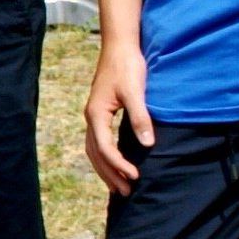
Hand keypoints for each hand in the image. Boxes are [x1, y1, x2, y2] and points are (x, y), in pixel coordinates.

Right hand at [84, 42, 153, 195]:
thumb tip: (147, 144)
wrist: (119, 45)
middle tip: (126, 192)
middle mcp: (91, 117)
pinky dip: (105, 156)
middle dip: (109, 174)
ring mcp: (94, 114)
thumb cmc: (127, 66)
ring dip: (106, 168)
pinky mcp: (101, 111)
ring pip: (94, 149)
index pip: (104, 148)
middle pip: (95, 154)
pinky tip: (116, 162)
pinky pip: (98, 141)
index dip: (119, 165)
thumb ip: (140, 118)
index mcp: (97, 114)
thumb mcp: (135, 91)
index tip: (135, 176)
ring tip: (119, 185)